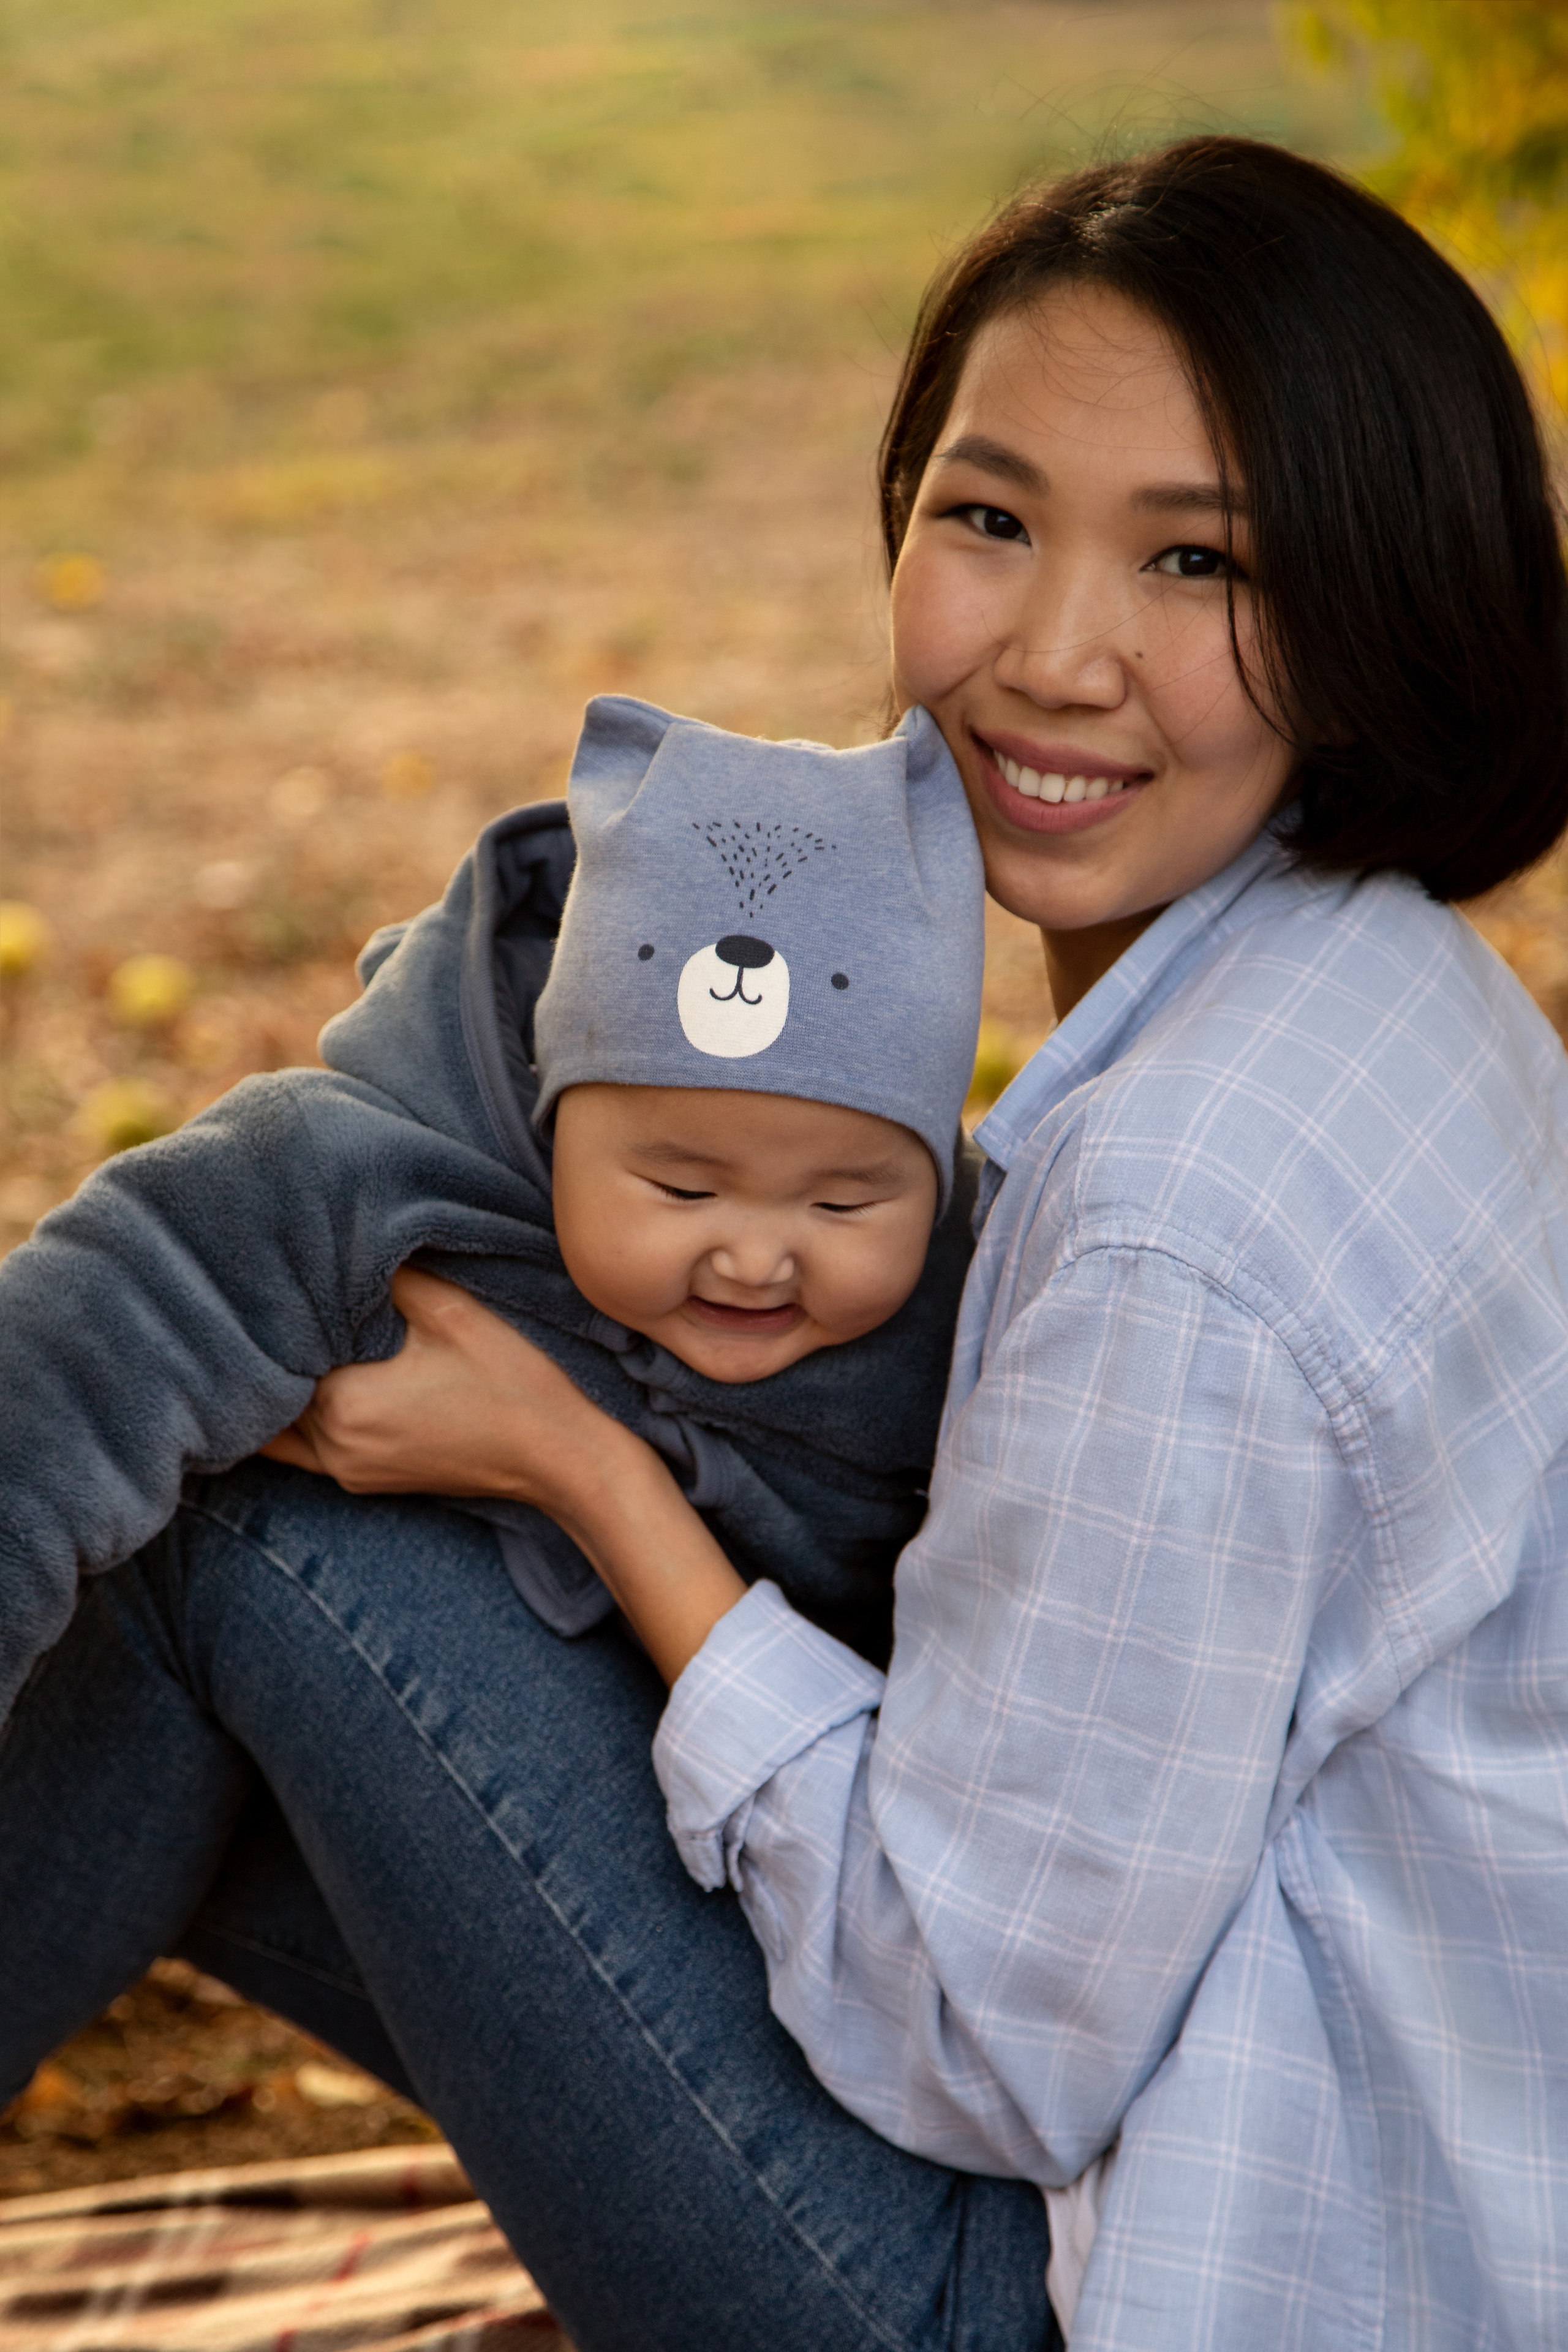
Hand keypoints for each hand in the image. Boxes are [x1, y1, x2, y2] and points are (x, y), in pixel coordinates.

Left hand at [261, 1266, 612, 1509]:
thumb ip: (393, 1277)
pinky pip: (304, 1449)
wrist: (557, 1458)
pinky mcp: (365, 1480)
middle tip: (269, 1303)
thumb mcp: (455, 1313)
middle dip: (271, 1349)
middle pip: (272, 1390)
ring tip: (287, 1340)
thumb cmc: (512, 1384)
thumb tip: (348, 1243)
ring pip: (281, 1426)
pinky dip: (296, 1419)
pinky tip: (310, 1383)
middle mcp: (334, 1444)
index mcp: (345, 1402)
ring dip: (281, 1387)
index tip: (274, 1281)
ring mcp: (347, 1469)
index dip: (275, 1313)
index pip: (279, 1350)